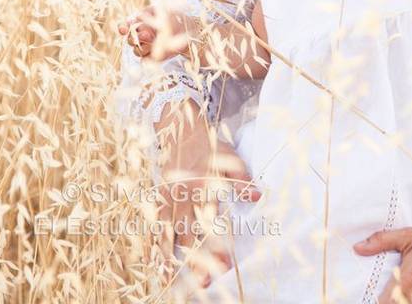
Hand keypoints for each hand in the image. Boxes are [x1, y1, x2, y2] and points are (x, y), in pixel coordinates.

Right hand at [118, 4, 193, 59]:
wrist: (186, 29)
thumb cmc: (171, 18)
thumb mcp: (159, 11)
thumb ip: (147, 12)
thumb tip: (136, 17)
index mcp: (138, 26)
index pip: (125, 28)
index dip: (122, 28)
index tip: (123, 28)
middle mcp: (140, 39)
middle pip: (130, 41)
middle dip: (135, 38)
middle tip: (146, 34)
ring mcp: (146, 49)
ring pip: (137, 51)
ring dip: (142, 47)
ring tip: (153, 41)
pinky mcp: (154, 58)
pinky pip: (146, 61)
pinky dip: (148, 59)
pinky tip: (154, 54)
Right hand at [154, 106, 260, 287]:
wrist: (180, 129)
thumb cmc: (211, 147)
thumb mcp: (230, 159)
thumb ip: (241, 180)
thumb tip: (256, 198)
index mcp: (202, 188)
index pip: (212, 224)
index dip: (219, 246)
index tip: (227, 265)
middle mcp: (183, 197)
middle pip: (189, 236)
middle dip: (197, 260)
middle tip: (206, 282)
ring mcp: (168, 200)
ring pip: (169, 235)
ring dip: (173, 259)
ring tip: (176, 282)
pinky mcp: (158, 200)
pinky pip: (155, 226)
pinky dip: (155, 246)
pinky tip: (157, 265)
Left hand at [353, 226, 411, 302]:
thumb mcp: (411, 236)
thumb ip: (383, 241)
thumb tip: (358, 247)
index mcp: (406, 279)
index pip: (381, 303)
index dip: (378, 301)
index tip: (379, 296)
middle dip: (392, 302)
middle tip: (393, 293)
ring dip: (405, 302)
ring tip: (408, 294)